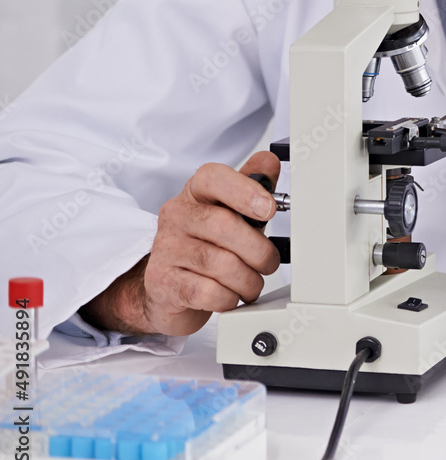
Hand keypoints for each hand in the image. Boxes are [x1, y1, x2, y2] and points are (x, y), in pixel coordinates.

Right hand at [81, 151, 280, 335]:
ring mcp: (166, 249)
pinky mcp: (163, 283)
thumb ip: (253, 185)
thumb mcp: (232, 212)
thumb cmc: (207, 244)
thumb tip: (269, 162)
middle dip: (258, 250)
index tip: (269, 208)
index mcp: (195, 193)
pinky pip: (208, 292)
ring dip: (248, 279)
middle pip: (224, 225)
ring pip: (220, 263)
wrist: (169, 288)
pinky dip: (229, 298)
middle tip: (269, 262)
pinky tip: (231, 296)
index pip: (213, 178)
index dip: (245, 191)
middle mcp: (177, 216)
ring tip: (252, 283)